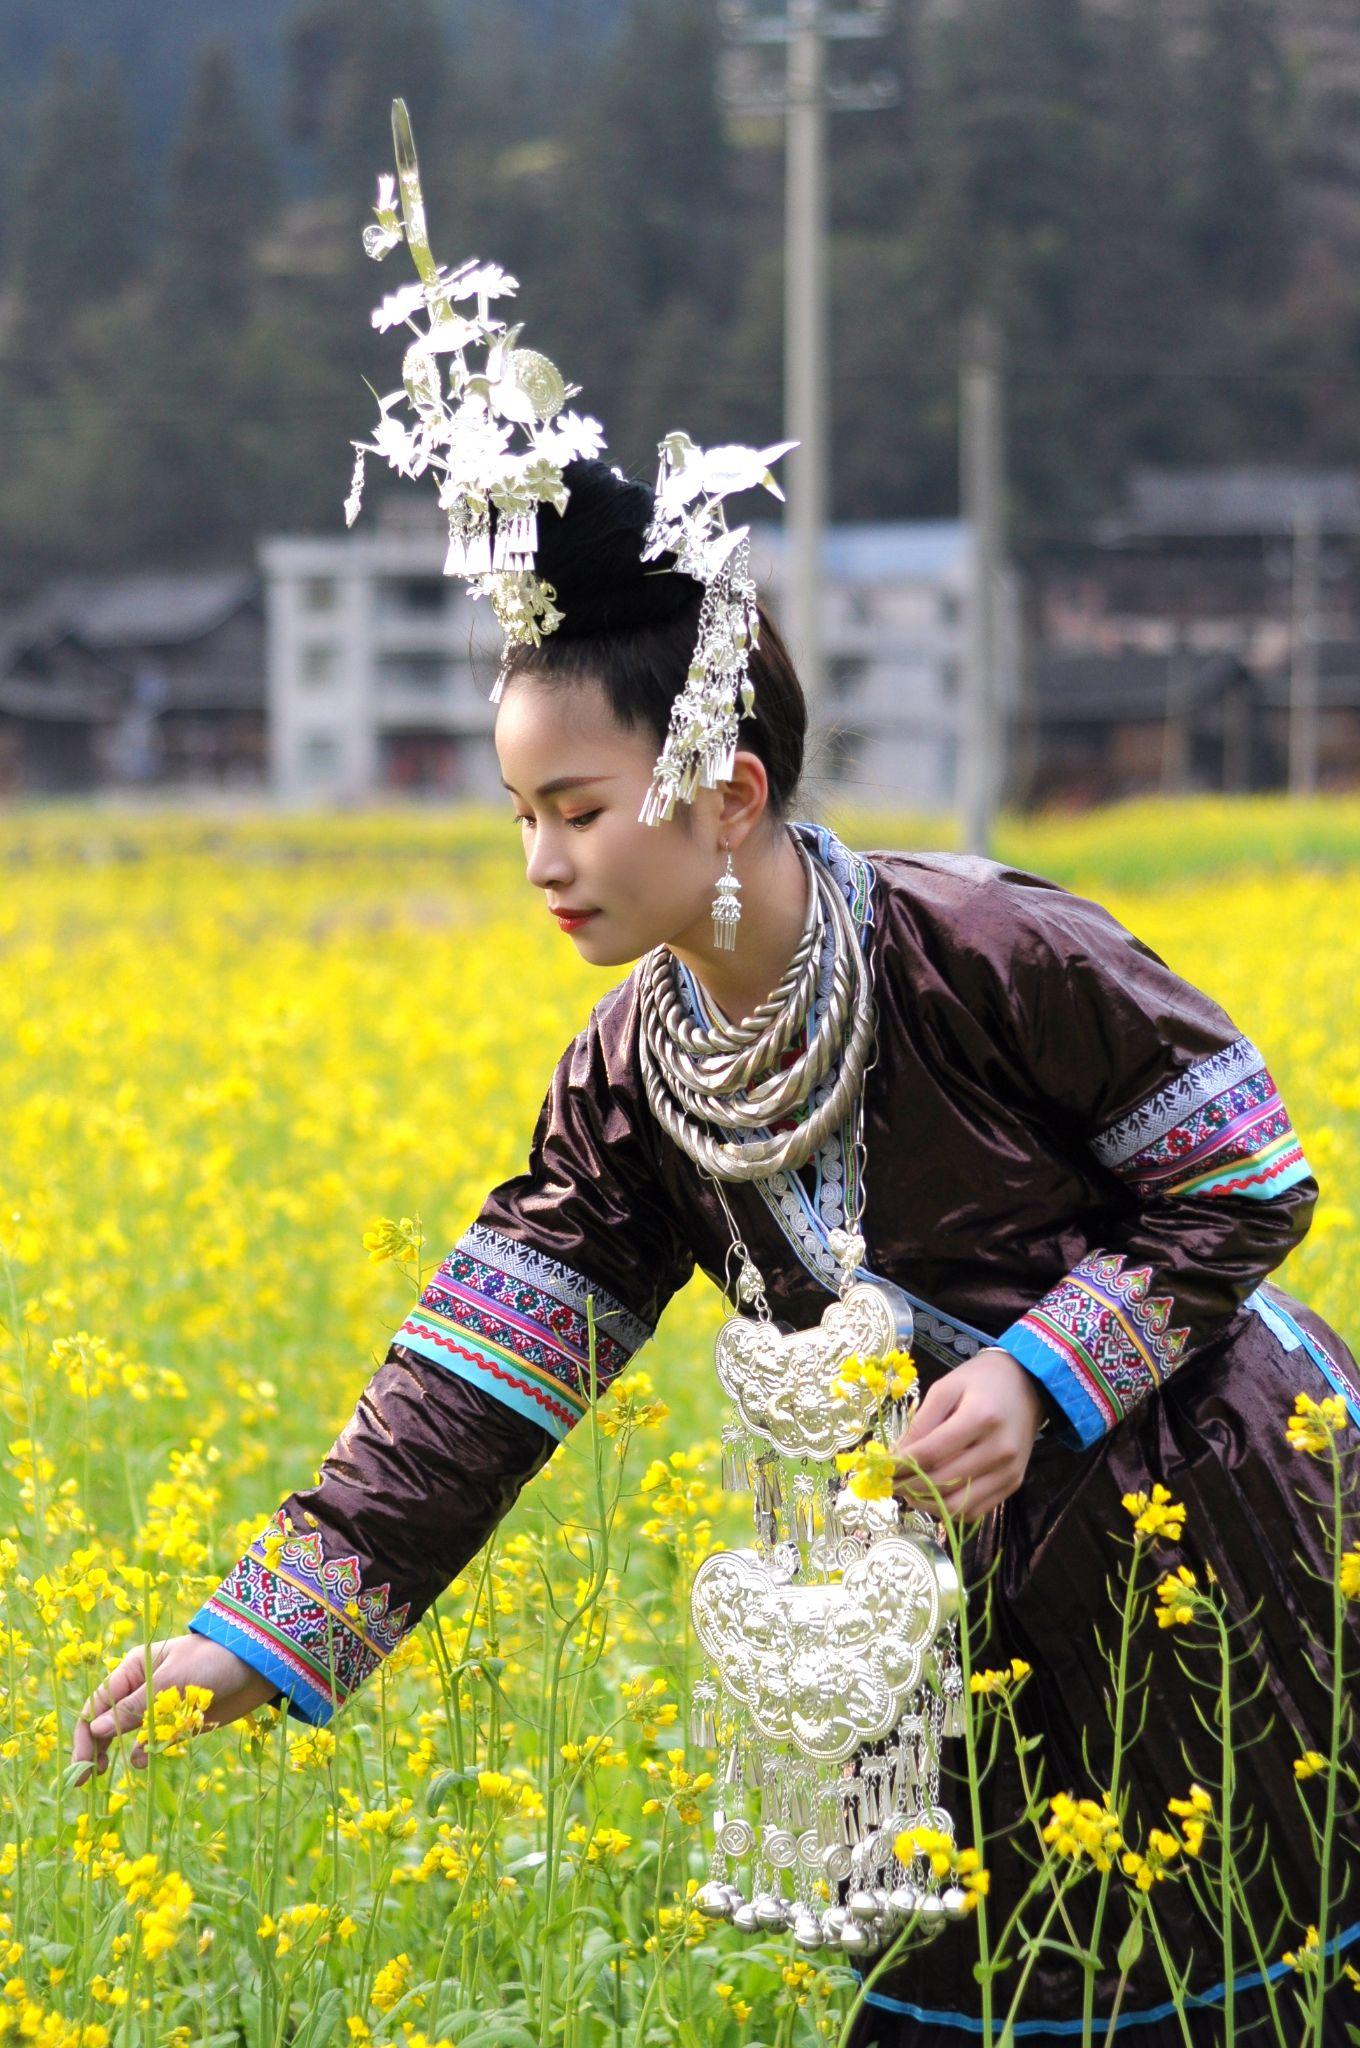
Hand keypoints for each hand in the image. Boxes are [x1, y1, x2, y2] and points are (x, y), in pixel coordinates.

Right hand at [69, 1635, 281, 1786]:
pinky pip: (153, 1741)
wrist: (258, 1665)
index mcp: (134, 1668)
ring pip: (127, 1734)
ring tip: (104, 1772)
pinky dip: (145, 1752)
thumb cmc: (213, 1662)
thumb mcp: (172, 1682)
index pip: (98, 1703)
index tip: (81, 1763)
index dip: (85, 1733)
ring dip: (115, 1751)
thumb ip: (135, 1709)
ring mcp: (159, 1706)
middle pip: (106, 1721)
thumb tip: (95, 1731)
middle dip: (93, 1747)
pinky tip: (143, 1761)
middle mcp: (141, 1687)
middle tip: (84, 1779)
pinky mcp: (178, 1721)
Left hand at [890, 1348, 1045, 1523]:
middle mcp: (999, 1449)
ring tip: (908, 1492)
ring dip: (927, 1504)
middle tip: (890, 1483)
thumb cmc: (980, 1381)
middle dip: (909, 1486)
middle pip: (943, 1481)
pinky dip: (949, 1510)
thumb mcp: (945, 1388)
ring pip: (959, 1505)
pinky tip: (934, 1496)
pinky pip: (976, 1511)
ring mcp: (1009, 1470)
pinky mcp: (1013, 1483)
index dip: (902, 1464)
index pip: (932, 1452)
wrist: (1026, 1384)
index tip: (882, 1467)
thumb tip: (896, 1455)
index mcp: (981, 1417)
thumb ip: (921, 1422)